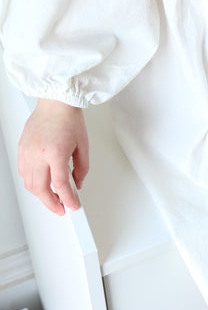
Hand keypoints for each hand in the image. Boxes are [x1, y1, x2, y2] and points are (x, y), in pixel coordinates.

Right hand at [17, 98, 88, 215]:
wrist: (55, 102)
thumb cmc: (69, 119)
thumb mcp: (83, 145)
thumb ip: (82, 168)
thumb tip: (77, 184)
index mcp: (56, 152)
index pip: (60, 184)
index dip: (67, 199)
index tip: (73, 206)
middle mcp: (38, 154)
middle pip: (41, 188)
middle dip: (51, 203)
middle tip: (61, 207)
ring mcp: (27, 151)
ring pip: (29, 183)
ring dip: (41, 194)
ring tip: (52, 197)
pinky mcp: (22, 149)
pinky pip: (23, 172)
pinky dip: (32, 181)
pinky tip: (42, 182)